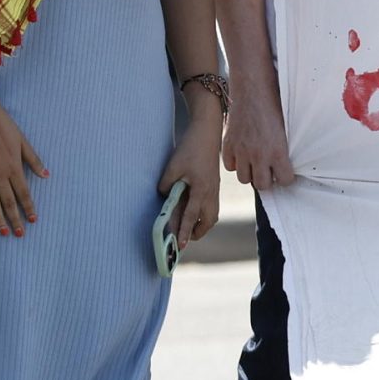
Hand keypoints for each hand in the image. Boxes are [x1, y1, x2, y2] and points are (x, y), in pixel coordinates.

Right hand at [0, 91, 45, 235]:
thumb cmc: (3, 125)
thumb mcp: (23, 141)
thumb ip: (34, 160)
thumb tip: (46, 175)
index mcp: (14, 167)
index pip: (24, 193)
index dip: (29, 208)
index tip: (33, 220)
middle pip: (9, 202)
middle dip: (16, 219)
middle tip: (20, 234)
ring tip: (3, 233)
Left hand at [157, 116, 224, 250]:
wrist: (207, 133)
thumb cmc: (190, 148)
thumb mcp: (173, 167)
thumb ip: (167, 185)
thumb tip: (164, 198)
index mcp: (202, 189)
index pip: (191, 216)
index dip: (184, 231)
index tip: (180, 246)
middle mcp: (211, 192)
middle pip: (208, 220)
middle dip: (197, 232)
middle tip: (184, 238)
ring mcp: (215, 188)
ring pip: (212, 214)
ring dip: (201, 223)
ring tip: (188, 227)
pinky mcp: (214, 184)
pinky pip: (211, 205)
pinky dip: (203, 213)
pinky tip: (193, 210)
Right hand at [222, 80, 295, 191]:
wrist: (252, 87)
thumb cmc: (274, 102)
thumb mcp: (286, 126)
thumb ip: (284, 147)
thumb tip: (287, 161)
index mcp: (277, 151)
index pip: (284, 180)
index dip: (285, 177)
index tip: (285, 171)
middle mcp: (259, 155)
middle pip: (262, 185)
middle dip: (267, 179)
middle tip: (269, 170)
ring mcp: (241, 151)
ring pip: (244, 179)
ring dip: (250, 173)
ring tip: (255, 162)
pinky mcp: (228, 144)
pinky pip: (230, 166)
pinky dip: (235, 163)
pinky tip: (242, 154)